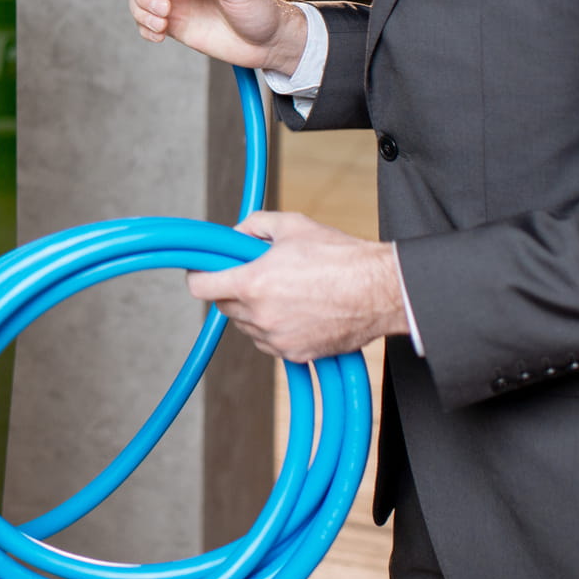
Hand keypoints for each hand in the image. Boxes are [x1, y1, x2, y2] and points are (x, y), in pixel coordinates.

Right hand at [129, 0, 308, 75]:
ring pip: (138, 0)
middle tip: (164, 11)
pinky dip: (144, 30)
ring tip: (162, 27)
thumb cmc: (260, 10)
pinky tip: (159, 36)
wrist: (269, 43)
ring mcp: (176, 3)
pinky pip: (145, 23)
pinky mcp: (175, 25)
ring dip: (141, 13)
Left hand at [187, 211, 407, 362]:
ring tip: (282, 290)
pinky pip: (269, 342)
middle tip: (251, 274)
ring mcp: (277, 338)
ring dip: (252, 310)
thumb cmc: (339, 257)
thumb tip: (235, 234)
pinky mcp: (296, 354)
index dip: (199, 276)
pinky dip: (273, 328)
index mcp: (253, 283)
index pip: (201, 288)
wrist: (379, 290)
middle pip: (223, 306)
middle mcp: (260, 315)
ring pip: (246, 326)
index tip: (202, 271)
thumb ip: (254, 225)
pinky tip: (294, 309)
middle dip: (230, 289)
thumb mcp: (291, 225)